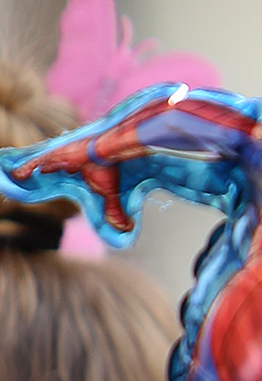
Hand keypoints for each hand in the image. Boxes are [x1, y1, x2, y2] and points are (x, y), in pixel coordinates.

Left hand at [6, 119, 142, 230]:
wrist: (108, 152)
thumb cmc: (109, 169)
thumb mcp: (109, 193)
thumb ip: (113, 210)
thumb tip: (126, 228)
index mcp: (78, 166)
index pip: (61, 169)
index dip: (52, 171)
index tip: (45, 176)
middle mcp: (66, 160)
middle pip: (46, 164)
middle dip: (36, 169)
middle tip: (24, 178)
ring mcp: (58, 157)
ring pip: (37, 162)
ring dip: (27, 169)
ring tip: (15, 176)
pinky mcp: (54, 156)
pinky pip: (34, 162)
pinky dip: (25, 168)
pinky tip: (16, 174)